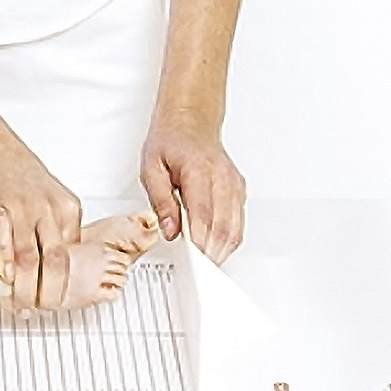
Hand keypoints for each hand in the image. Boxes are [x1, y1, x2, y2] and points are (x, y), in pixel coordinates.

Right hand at [0, 134, 81, 311]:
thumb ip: (55, 224)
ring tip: (21, 303)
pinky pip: (2, 240)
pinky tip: (2, 277)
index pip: (75, 255)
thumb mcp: (48, 193)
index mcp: (66, 206)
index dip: (67, 282)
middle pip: (57, 262)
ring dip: (25, 288)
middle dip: (51, 293)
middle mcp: (47, 207)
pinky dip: (3, 263)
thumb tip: (58, 259)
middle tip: (43, 308)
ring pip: (30, 258)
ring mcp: (21, 207)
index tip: (59, 298)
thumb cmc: (13, 168)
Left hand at [140, 115, 244, 263]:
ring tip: (204, 263)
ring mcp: (234, 185)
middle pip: (223, 227)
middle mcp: (223, 178)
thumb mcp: (151, 167)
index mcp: (199, 171)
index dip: (198, 242)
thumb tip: (170, 230)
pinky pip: (238, 222)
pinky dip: (227, 239)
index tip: (190, 259)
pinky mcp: (239, 190)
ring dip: (221, 250)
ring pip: (235, 229)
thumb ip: (160, 200)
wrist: (190, 121)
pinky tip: (213, 246)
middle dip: (210, 253)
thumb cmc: (169, 141)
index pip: (203, 215)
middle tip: (196, 269)